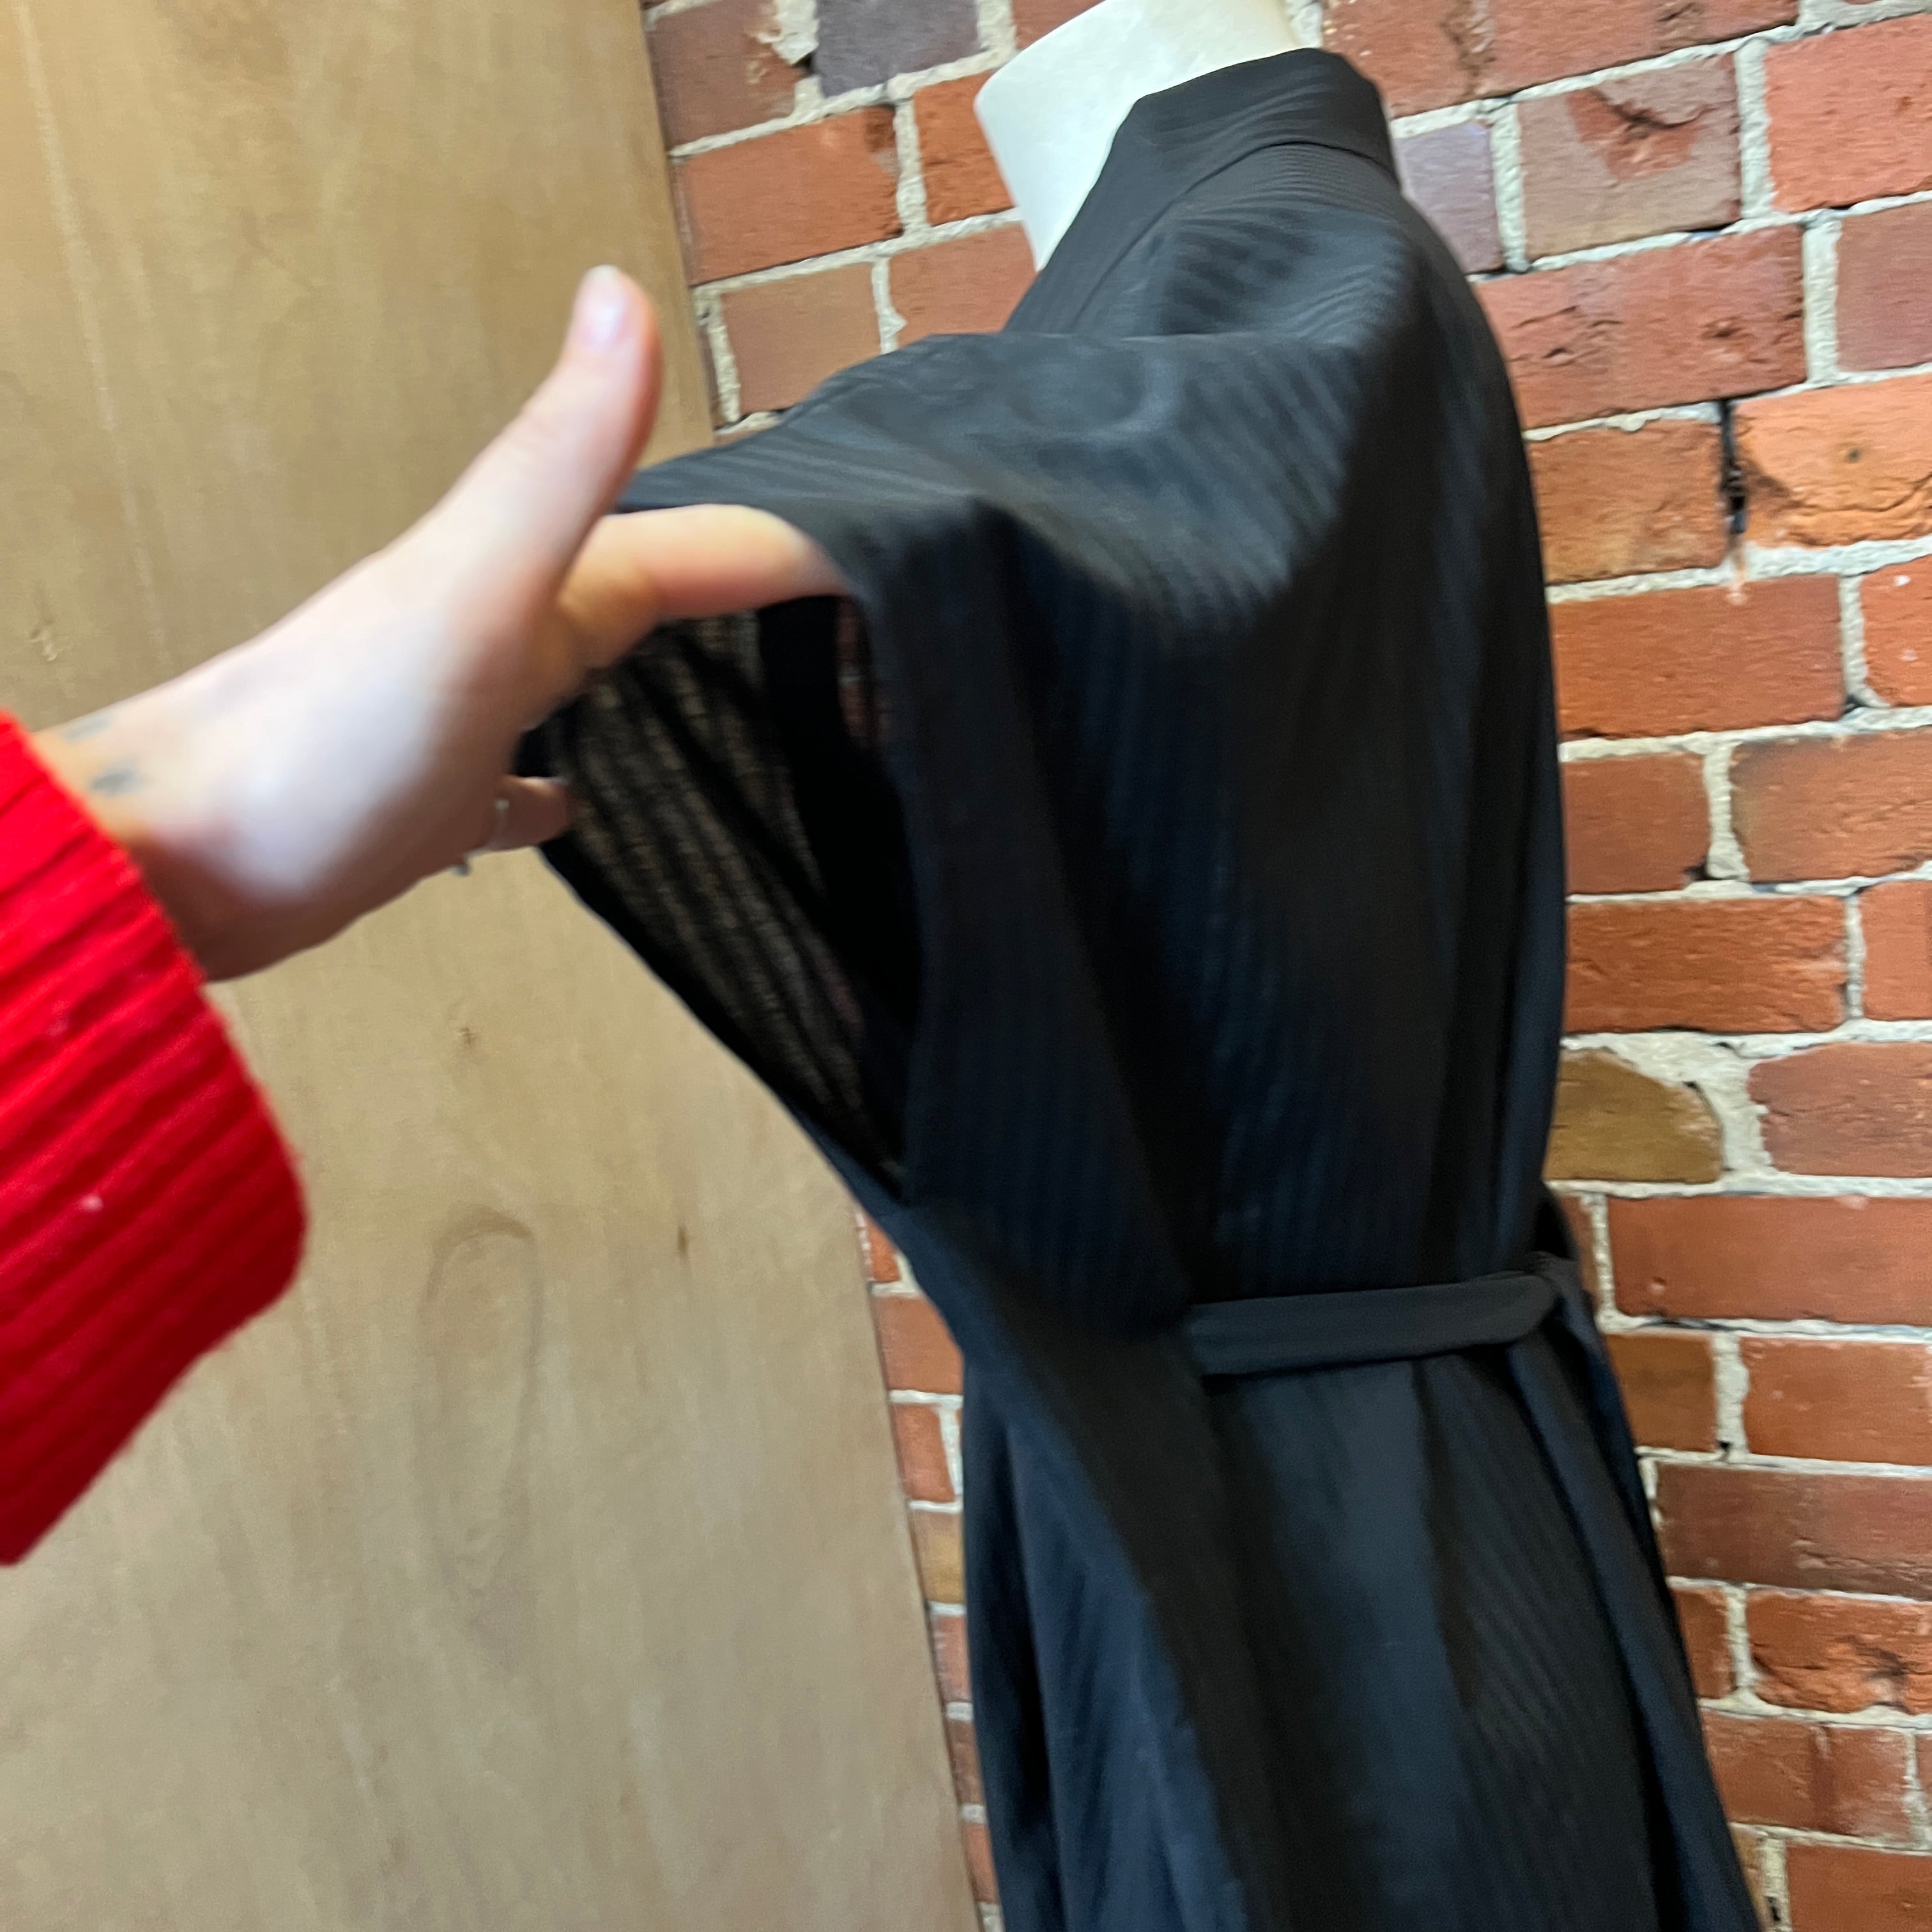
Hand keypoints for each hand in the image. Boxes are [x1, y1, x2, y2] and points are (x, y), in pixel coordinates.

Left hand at [34, 267, 843, 979]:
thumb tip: (620, 291)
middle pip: (635, 600)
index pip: (679, 548)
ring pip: (578, 683)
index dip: (777, 549)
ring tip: (737, 701)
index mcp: (524, 586)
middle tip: (833, 630)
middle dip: (731, 602)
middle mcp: (495, 636)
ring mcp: (457, 717)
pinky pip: (512, 783)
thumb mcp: (470, 590)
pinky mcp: (425, 801)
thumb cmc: (325, 741)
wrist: (178, 865)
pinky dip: (556, 788)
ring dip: (652, 679)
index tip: (880, 561)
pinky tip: (578, 810)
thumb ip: (556, 461)